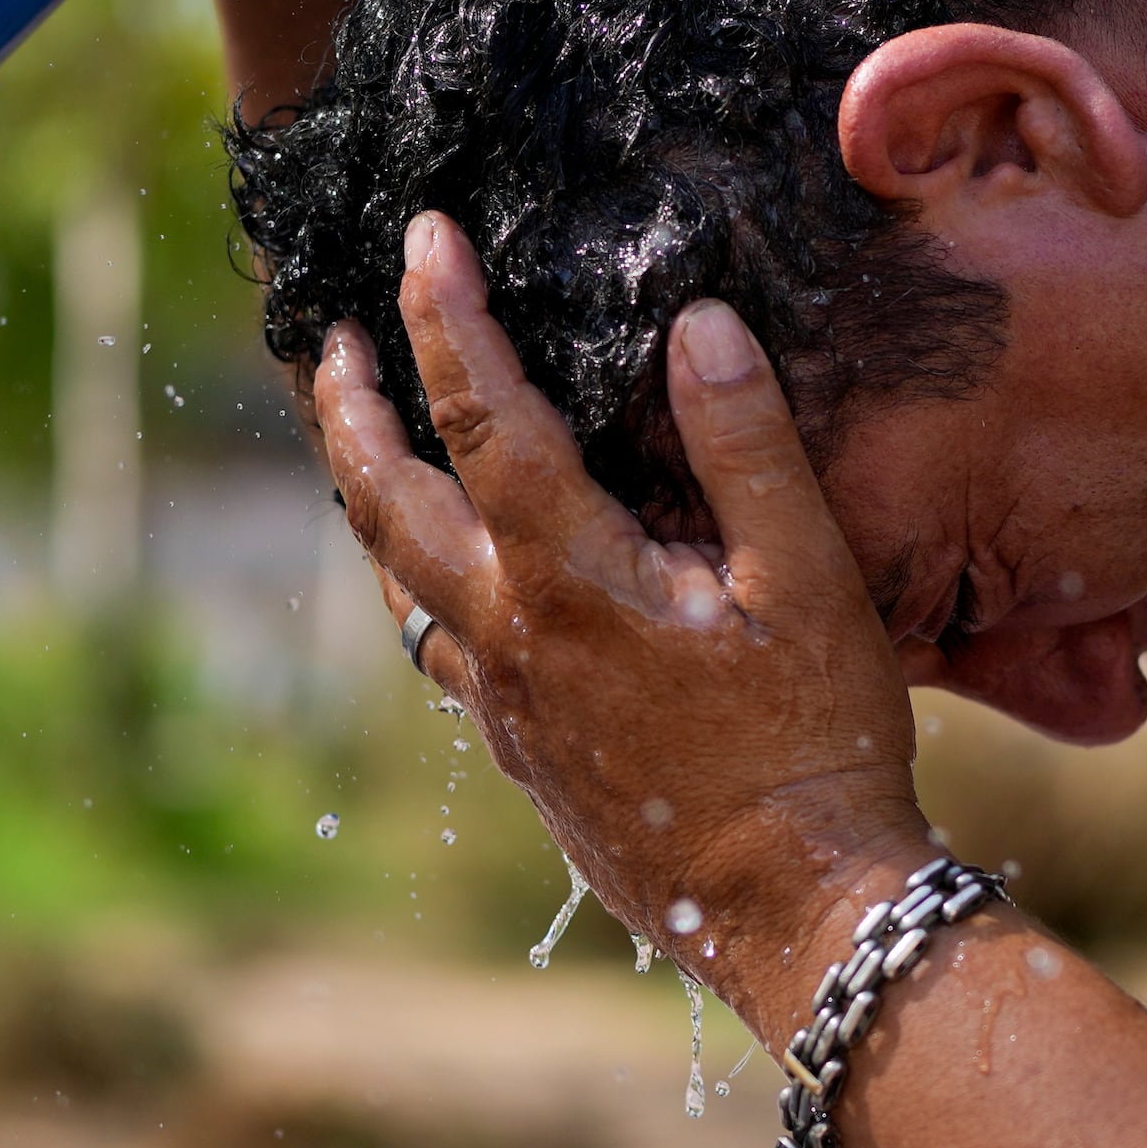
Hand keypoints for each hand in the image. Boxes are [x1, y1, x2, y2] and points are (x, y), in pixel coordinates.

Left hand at [316, 213, 930, 1024]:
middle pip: (387, 502)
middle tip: (331, 335)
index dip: (445, 317)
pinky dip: (418, 575)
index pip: (483, 417)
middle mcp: (510, 639)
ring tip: (366, 434)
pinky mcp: (525, 752)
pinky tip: (452, 568)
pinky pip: (440, 642)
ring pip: (397, 579)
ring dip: (369, 493)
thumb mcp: (808, 581)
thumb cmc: (815, 746)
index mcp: (569, 581)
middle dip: (349, 406)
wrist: (796, 910)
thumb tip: (698, 322)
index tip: (426, 237)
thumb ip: (748, 446)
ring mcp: (507, 705)